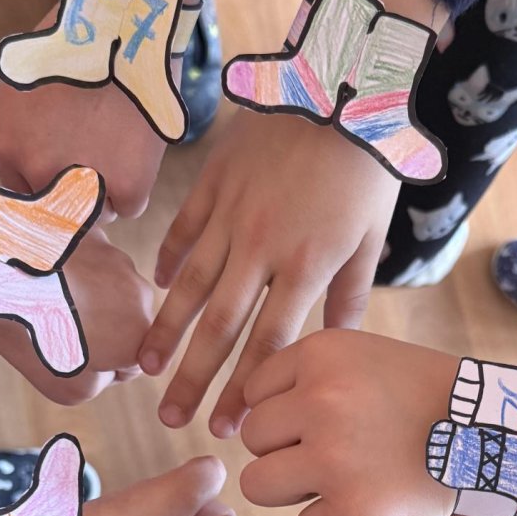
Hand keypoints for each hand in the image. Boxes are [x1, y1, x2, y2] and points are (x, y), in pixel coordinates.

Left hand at [0, 2, 169, 219]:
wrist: (124, 19)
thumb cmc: (77, 41)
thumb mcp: (24, 81)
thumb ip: (25, 130)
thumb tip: (38, 165)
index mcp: (8, 146)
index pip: (23, 191)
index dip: (45, 182)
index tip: (62, 169)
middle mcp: (39, 172)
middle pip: (56, 212)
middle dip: (73, 195)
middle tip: (94, 161)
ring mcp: (83, 183)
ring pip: (96, 214)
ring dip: (106, 193)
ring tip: (118, 150)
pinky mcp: (126, 186)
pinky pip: (130, 207)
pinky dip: (136, 186)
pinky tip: (138, 152)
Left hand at [0, 217, 155, 407]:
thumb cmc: (31, 334)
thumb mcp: (71, 388)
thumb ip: (105, 382)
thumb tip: (111, 364)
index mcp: (139, 334)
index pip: (135, 360)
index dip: (104, 363)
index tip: (73, 353)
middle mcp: (139, 293)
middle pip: (126, 320)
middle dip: (100, 326)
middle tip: (58, 325)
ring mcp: (117, 258)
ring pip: (109, 287)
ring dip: (85, 294)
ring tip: (45, 297)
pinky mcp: (95, 230)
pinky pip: (92, 257)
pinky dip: (74, 267)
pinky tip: (43, 273)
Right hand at [138, 108, 397, 436]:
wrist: (338, 88)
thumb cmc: (365, 168)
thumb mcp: (371, 237)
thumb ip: (349, 295)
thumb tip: (331, 347)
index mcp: (306, 265)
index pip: (268, 345)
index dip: (244, 391)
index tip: (226, 427)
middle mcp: (262, 247)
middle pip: (219, 328)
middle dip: (195, 380)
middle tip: (173, 419)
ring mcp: (232, 214)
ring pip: (190, 285)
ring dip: (166, 332)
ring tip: (145, 369)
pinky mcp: (213, 183)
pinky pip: (184, 230)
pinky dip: (169, 262)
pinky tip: (156, 290)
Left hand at [239, 330, 458, 515]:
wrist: (494, 435)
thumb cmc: (426, 398)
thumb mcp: (365, 356)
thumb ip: (309, 374)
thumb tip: (241, 409)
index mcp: (320, 354)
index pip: (256, 394)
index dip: (287, 415)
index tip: (326, 423)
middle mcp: (320, 399)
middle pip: (253, 440)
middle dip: (286, 453)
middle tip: (336, 458)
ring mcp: (334, 457)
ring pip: (259, 486)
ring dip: (294, 492)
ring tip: (340, 485)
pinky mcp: (353, 509)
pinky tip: (366, 511)